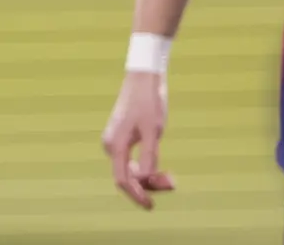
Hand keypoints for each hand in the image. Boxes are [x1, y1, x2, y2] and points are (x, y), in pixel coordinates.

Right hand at [102, 70, 176, 209]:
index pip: (123, 180)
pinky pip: (131, 160)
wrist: (143, 78)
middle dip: (148, 185)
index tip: (151, 206)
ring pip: (130, 169)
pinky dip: (146, 167)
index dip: (137, 195)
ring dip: (149, 177)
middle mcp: (111, 145)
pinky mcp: (122, 136)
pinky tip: (160, 169)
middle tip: (172, 184)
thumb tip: (147, 180)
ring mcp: (115, 140)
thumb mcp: (153, 131)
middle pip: (127, 176)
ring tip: (170, 178)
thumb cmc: (149, 102)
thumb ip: (150, 157)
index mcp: (115, 145)